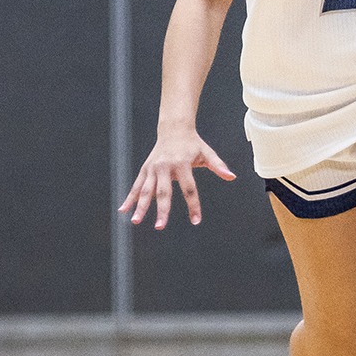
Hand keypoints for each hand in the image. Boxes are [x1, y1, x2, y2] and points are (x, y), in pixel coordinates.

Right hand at [120, 126, 236, 229]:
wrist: (174, 129)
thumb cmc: (193, 144)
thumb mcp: (207, 153)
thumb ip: (218, 166)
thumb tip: (232, 176)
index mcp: (182, 163)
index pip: (189, 188)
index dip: (193, 205)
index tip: (196, 221)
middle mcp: (165, 166)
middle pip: (164, 192)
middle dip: (161, 210)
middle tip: (160, 227)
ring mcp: (153, 168)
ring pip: (145, 190)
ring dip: (140, 206)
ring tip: (135, 221)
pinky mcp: (145, 169)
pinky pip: (136, 185)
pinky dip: (129, 198)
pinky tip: (123, 210)